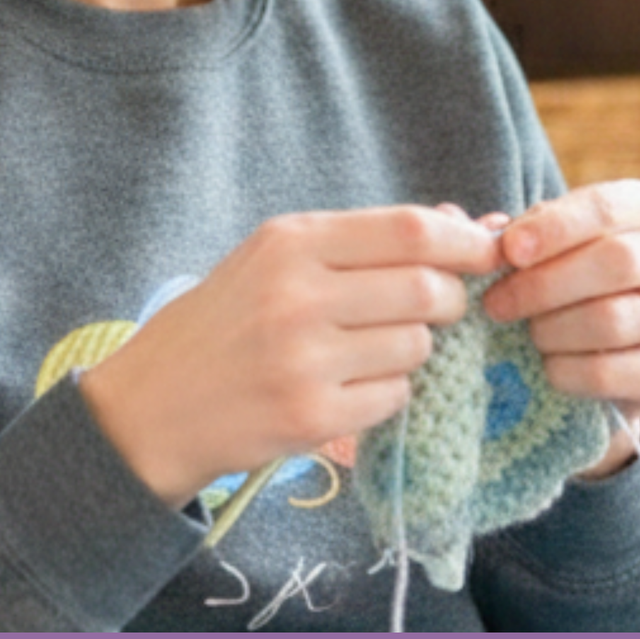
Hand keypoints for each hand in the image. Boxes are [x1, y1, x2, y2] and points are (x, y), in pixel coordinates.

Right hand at [79, 206, 501, 508]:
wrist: (152, 406)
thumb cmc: (226, 322)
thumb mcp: (277, 258)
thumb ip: (363, 241)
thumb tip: (462, 221)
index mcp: (292, 243)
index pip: (410, 230)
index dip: (464, 240)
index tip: (487, 250)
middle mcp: (298, 296)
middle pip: (426, 289)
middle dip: (450, 300)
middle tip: (436, 308)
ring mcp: (304, 360)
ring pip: (416, 346)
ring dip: (414, 349)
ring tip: (371, 350)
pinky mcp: (309, 417)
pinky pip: (394, 397)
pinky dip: (389, 393)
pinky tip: (349, 387)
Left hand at [481, 180, 639, 476]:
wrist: (599, 352)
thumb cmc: (561, 281)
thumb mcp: (536, 248)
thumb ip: (498, 234)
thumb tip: (453, 222)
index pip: (607, 207)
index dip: (555, 228)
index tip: (508, 251)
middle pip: (617, 261)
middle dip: (546, 284)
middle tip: (496, 304)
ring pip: (615, 318)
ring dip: (554, 330)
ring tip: (526, 334)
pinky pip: (613, 371)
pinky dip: (567, 371)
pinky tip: (547, 367)